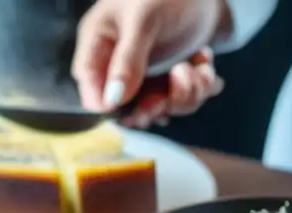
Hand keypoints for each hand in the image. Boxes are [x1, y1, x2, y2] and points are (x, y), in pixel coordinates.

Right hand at [71, 0, 226, 127]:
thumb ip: (126, 60)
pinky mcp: (170, 80)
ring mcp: (146, 75)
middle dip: (156, 102)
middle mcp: (119, 63)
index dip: (103, 102)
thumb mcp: (143, 21)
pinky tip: (203, 61)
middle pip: (125, 106)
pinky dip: (199, 86)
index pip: (87, 79)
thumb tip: (111, 101)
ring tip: (198, 65)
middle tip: (178, 77)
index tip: (129, 112)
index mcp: (100, 41)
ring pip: (159, 108)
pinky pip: (182, 101)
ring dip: (186, 92)